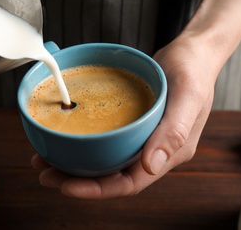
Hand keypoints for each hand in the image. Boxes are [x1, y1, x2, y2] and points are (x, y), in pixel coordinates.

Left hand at [31, 37, 218, 199]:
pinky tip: (66, 134)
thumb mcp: (188, 96)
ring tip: (46, 157)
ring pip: (107, 159)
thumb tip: (150, 165)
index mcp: (170, 153)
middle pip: (113, 176)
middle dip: (78, 180)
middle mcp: (156, 150)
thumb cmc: (195, 70)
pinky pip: (109, 139)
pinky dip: (86, 141)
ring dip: (77, 163)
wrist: (195, 52)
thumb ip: (173, 131)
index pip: (130, 183)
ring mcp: (146, 137)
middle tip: (45, 172)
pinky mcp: (136, 123)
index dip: (97, 190)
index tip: (65, 186)